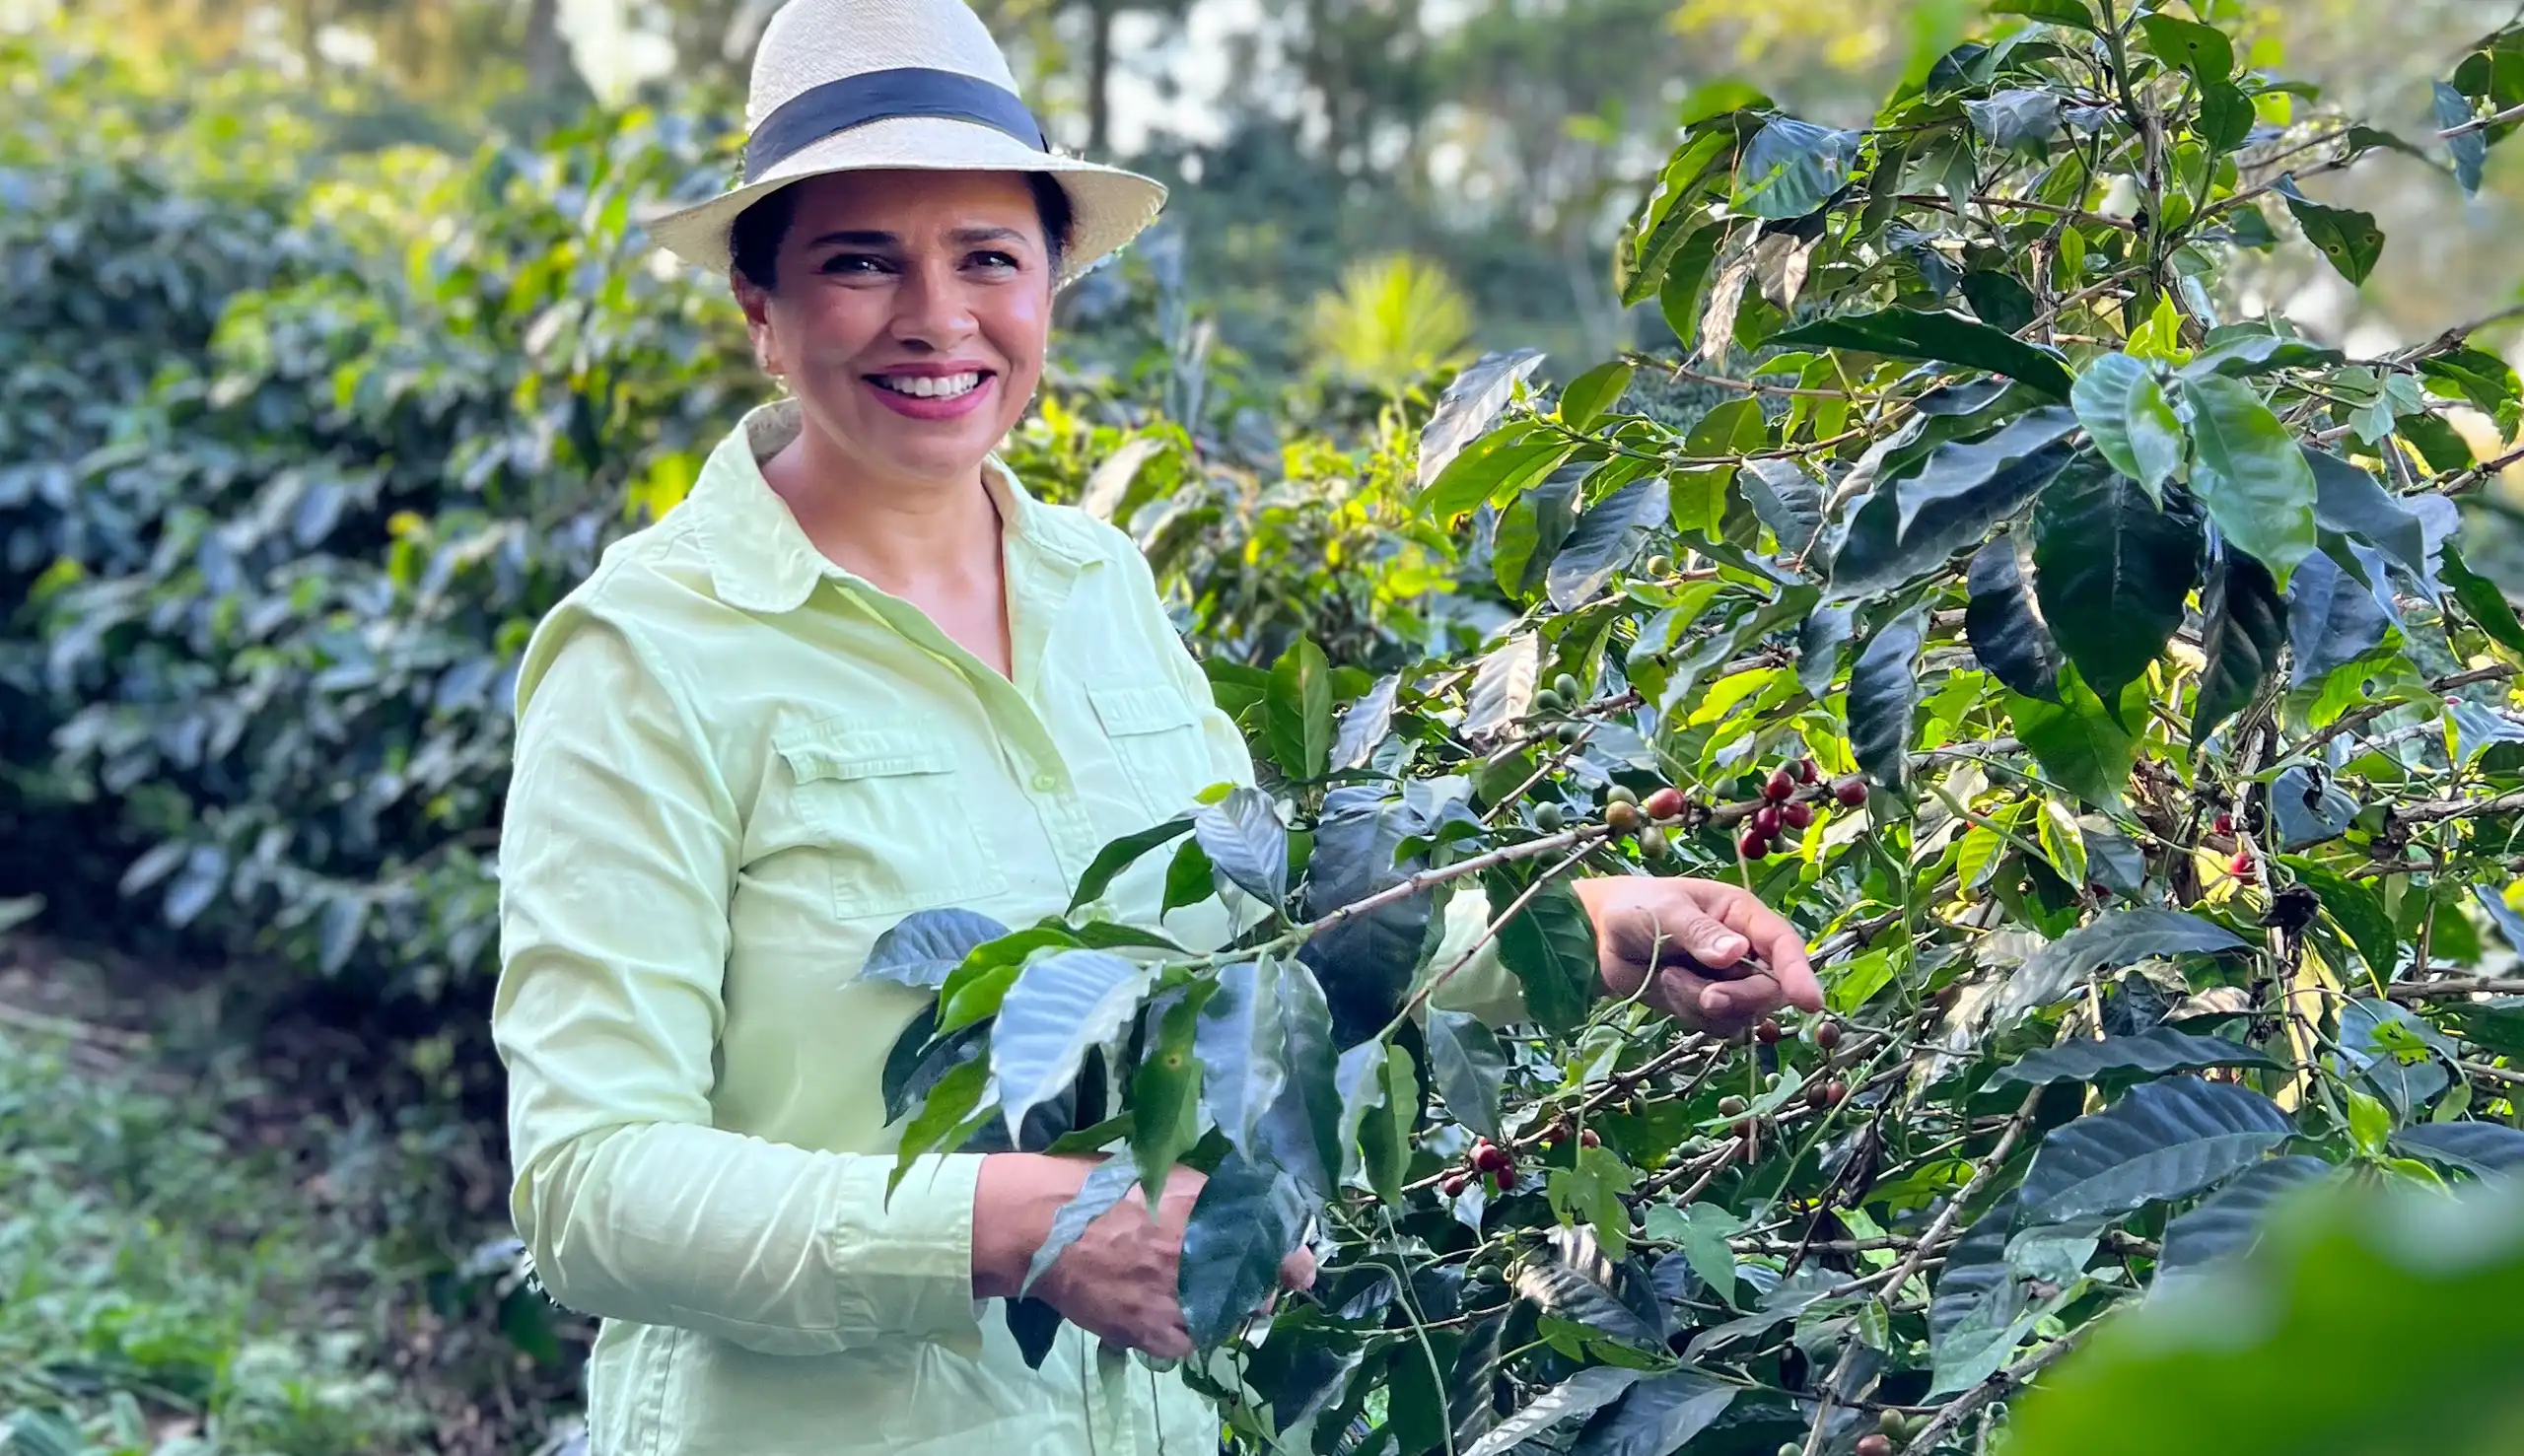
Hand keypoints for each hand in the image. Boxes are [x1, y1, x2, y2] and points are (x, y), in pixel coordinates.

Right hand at [972, 1156, 1314, 1359]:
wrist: (1040, 1224)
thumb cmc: (1098, 1187)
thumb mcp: (1163, 1171)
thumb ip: (1209, 1190)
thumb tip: (1248, 1195)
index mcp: (1211, 1211)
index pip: (1284, 1250)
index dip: (1295, 1262)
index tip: (1297, 1268)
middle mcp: (1203, 1258)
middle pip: (1259, 1292)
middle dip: (1254, 1288)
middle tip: (1234, 1278)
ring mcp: (1177, 1299)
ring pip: (1224, 1322)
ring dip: (1219, 1312)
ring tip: (1193, 1294)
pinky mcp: (1150, 1331)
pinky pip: (1187, 1346)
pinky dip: (1184, 1334)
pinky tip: (1167, 1314)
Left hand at [1570, 876, 1822, 1034]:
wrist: (1600, 937)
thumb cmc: (1636, 908)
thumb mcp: (1665, 912)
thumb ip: (1699, 932)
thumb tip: (1737, 953)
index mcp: (1743, 915)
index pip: (1783, 945)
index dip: (1799, 974)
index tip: (1809, 1004)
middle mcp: (1745, 950)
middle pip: (1769, 989)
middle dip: (1739, 999)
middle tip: (1706, 997)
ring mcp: (1728, 980)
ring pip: (1743, 1012)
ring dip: (1703, 1004)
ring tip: (1669, 977)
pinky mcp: (1708, 1005)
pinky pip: (1717, 1025)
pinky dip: (1690, 1013)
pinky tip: (1667, 987)